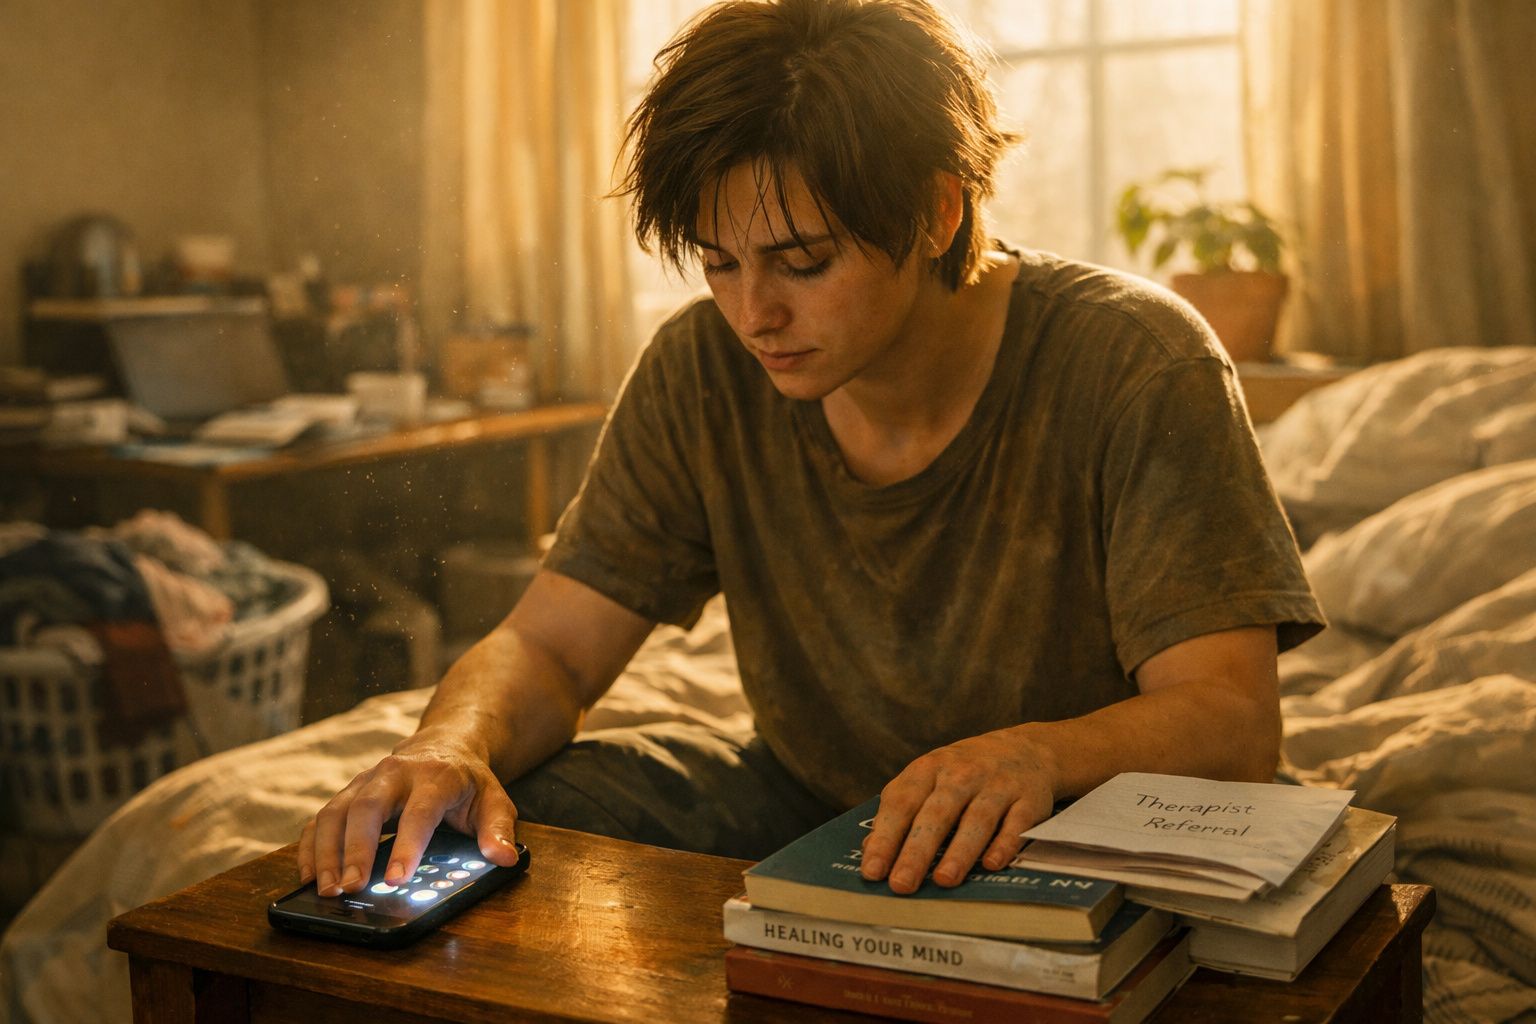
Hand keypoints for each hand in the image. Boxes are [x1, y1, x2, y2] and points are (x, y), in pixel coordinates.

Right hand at [297, 730, 522, 896]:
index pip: (419, 811)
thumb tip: (504, 857)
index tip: (396, 880)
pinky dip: (310, 846)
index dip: (407, 845)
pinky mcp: (348, 792)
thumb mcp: (494, 801)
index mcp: (435, 776)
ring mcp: (366, 780)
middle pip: (368, 806)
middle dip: (356, 849)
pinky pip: (320, 817)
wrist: (443, 745)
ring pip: (337, 810)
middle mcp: (395, 773)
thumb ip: (498, 830)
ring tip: (327, 890)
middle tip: (351, 888)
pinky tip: (309, 875)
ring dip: (327, 851)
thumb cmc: (467, 782)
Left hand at [859, 727, 1055, 894]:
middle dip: (917, 850)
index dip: (885, 837)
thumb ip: (901, 808)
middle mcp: (961, 774)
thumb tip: (870, 847)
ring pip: (977, 819)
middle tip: (901, 884)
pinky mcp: (1028, 800)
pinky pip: (1016, 823)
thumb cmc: (963, 772)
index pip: (901, 803)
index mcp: (928, 768)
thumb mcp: (928, 778)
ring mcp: (996, 785)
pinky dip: (1005, 844)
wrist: (1025, 749)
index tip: (872, 871)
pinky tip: (991, 865)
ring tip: (943, 880)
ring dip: (960, 851)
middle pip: (937, 813)